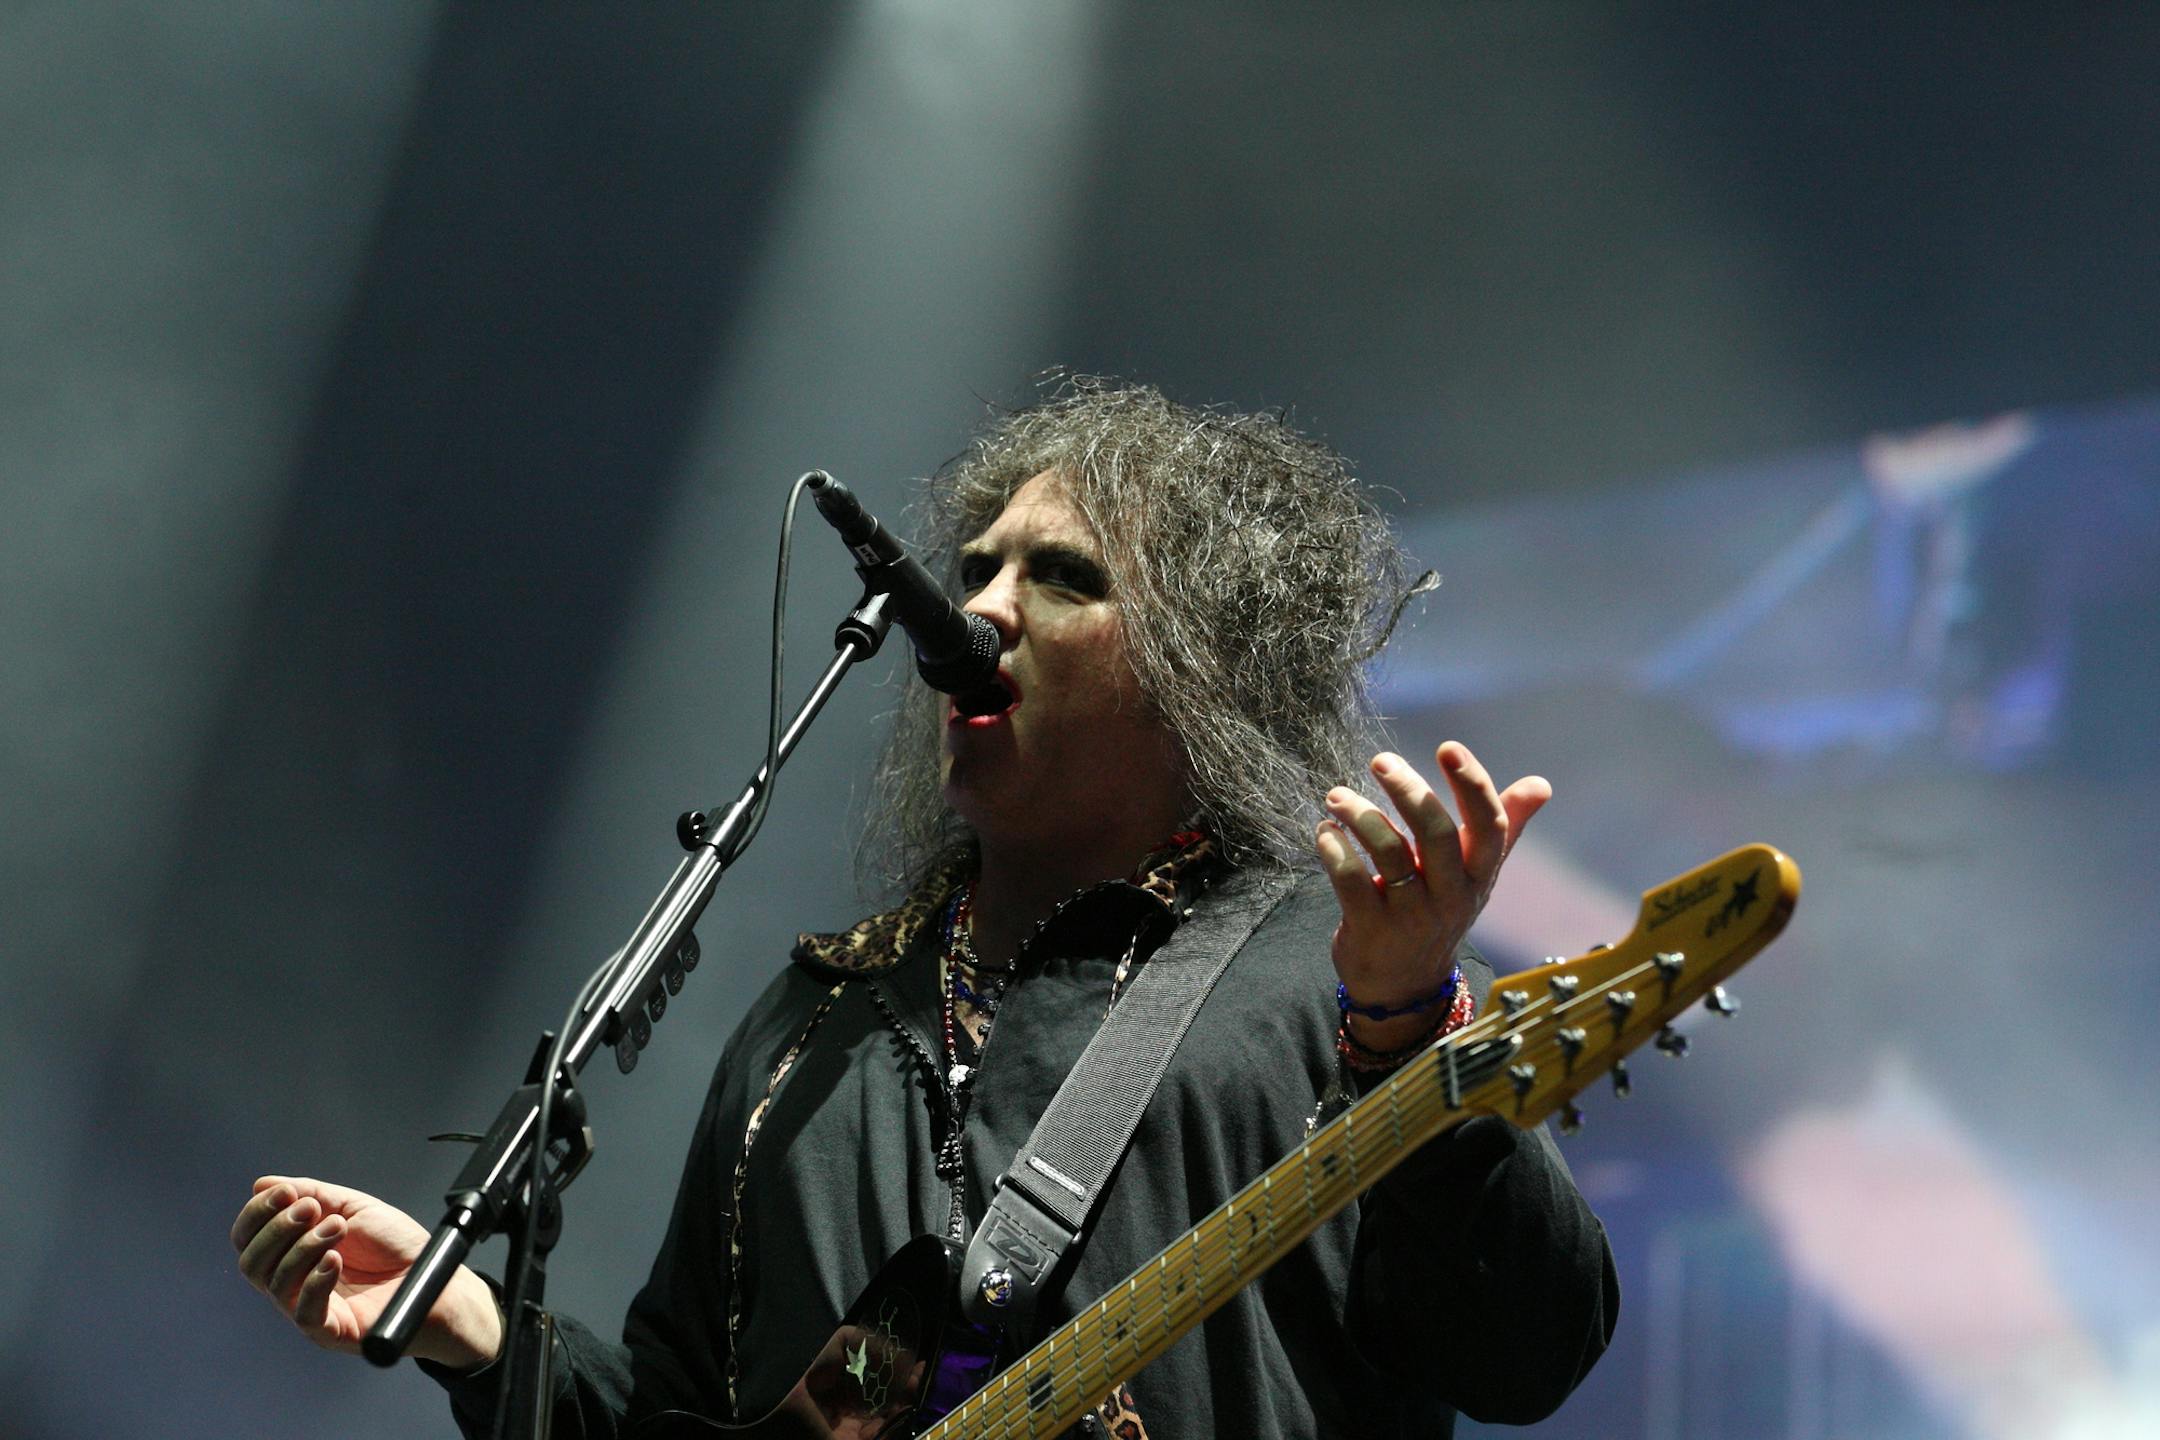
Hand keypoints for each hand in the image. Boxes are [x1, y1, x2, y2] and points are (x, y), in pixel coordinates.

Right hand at [230, 1175, 501, 1370]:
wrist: (436, 1277)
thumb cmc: (396, 1246)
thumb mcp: (353, 1208)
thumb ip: (311, 1194)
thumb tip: (262, 1184)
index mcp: (293, 1254)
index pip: (250, 1239)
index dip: (257, 1214)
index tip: (283, 1193)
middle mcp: (294, 1283)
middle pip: (252, 1263)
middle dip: (276, 1229)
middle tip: (312, 1210)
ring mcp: (309, 1309)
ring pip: (276, 1283)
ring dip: (304, 1247)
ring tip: (339, 1228)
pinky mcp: (330, 1331)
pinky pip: (305, 1313)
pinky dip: (315, 1282)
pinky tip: (334, 1260)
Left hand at [1317, 742, 1549, 1050]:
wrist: (1405, 987)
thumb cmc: (1439, 913)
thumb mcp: (1475, 876)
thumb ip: (1504, 828)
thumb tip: (1541, 785)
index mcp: (1479, 875)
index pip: (1489, 826)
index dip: (1473, 784)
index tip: (1448, 747)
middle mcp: (1451, 895)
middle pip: (1437, 833)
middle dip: (1409, 791)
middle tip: (1380, 761)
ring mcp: (1411, 916)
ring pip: (1389, 853)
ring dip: (1360, 815)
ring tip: (1336, 797)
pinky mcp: (1371, 930)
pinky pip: (1352, 882)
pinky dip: (1335, 850)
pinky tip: (1326, 831)